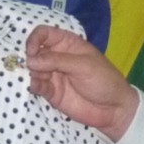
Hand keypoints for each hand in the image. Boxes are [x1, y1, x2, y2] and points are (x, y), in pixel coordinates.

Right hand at [24, 25, 139, 138]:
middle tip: (34, 68)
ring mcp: (53, 74)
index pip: (44, 33)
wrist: (113, 110)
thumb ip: (57, 61)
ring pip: (32, 69)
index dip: (34, 39)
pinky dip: (32, 85)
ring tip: (40, 79)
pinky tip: (36, 87)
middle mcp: (57, 57)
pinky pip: (36, 85)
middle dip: (29, 58)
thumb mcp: (84, 66)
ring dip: (30, 72)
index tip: (32, 51)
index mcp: (67, 43)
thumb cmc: (104, 80)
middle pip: (34, 51)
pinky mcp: (50, 92)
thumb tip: (30, 59)